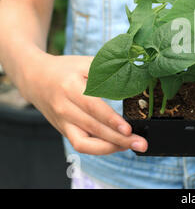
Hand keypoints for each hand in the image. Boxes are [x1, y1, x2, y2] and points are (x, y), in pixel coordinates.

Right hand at [21, 53, 147, 154]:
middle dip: (119, 139)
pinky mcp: (64, 130)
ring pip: (85, 143)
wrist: (35, 78)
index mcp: (70, 87)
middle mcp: (64, 108)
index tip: (129, 129)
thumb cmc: (65, 69)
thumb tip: (135, 78)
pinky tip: (117, 145)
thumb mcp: (85, 63)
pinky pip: (81, 144)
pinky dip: (100, 148)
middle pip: (93, 129)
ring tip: (132, 146)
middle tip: (141, 143)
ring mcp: (62, 122)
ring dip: (110, 148)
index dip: (111, 120)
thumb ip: (108, 71)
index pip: (93, 107)